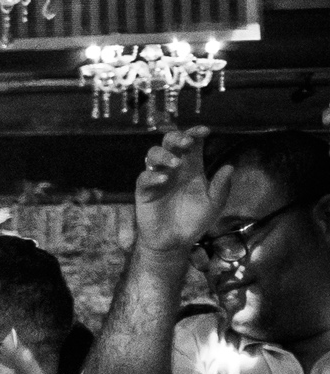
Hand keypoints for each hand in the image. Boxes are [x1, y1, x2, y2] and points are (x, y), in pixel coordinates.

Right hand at [133, 126, 212, 256]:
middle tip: (187, 142)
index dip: (195, 133)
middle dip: (177, 137)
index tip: (205, 131)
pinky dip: (153, 176)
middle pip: (169, 142)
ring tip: (175, 163)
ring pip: (153, 155)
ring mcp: (157, 179)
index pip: (192, 143)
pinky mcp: (144, 192)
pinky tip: (164, 180)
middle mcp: (174, 169)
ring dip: (164, 154)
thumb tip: (229, 167)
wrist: (176, 242)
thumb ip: (221, 187)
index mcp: (192, 167)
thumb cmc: (195, 220)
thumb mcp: (214, 204)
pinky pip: (144, 178)